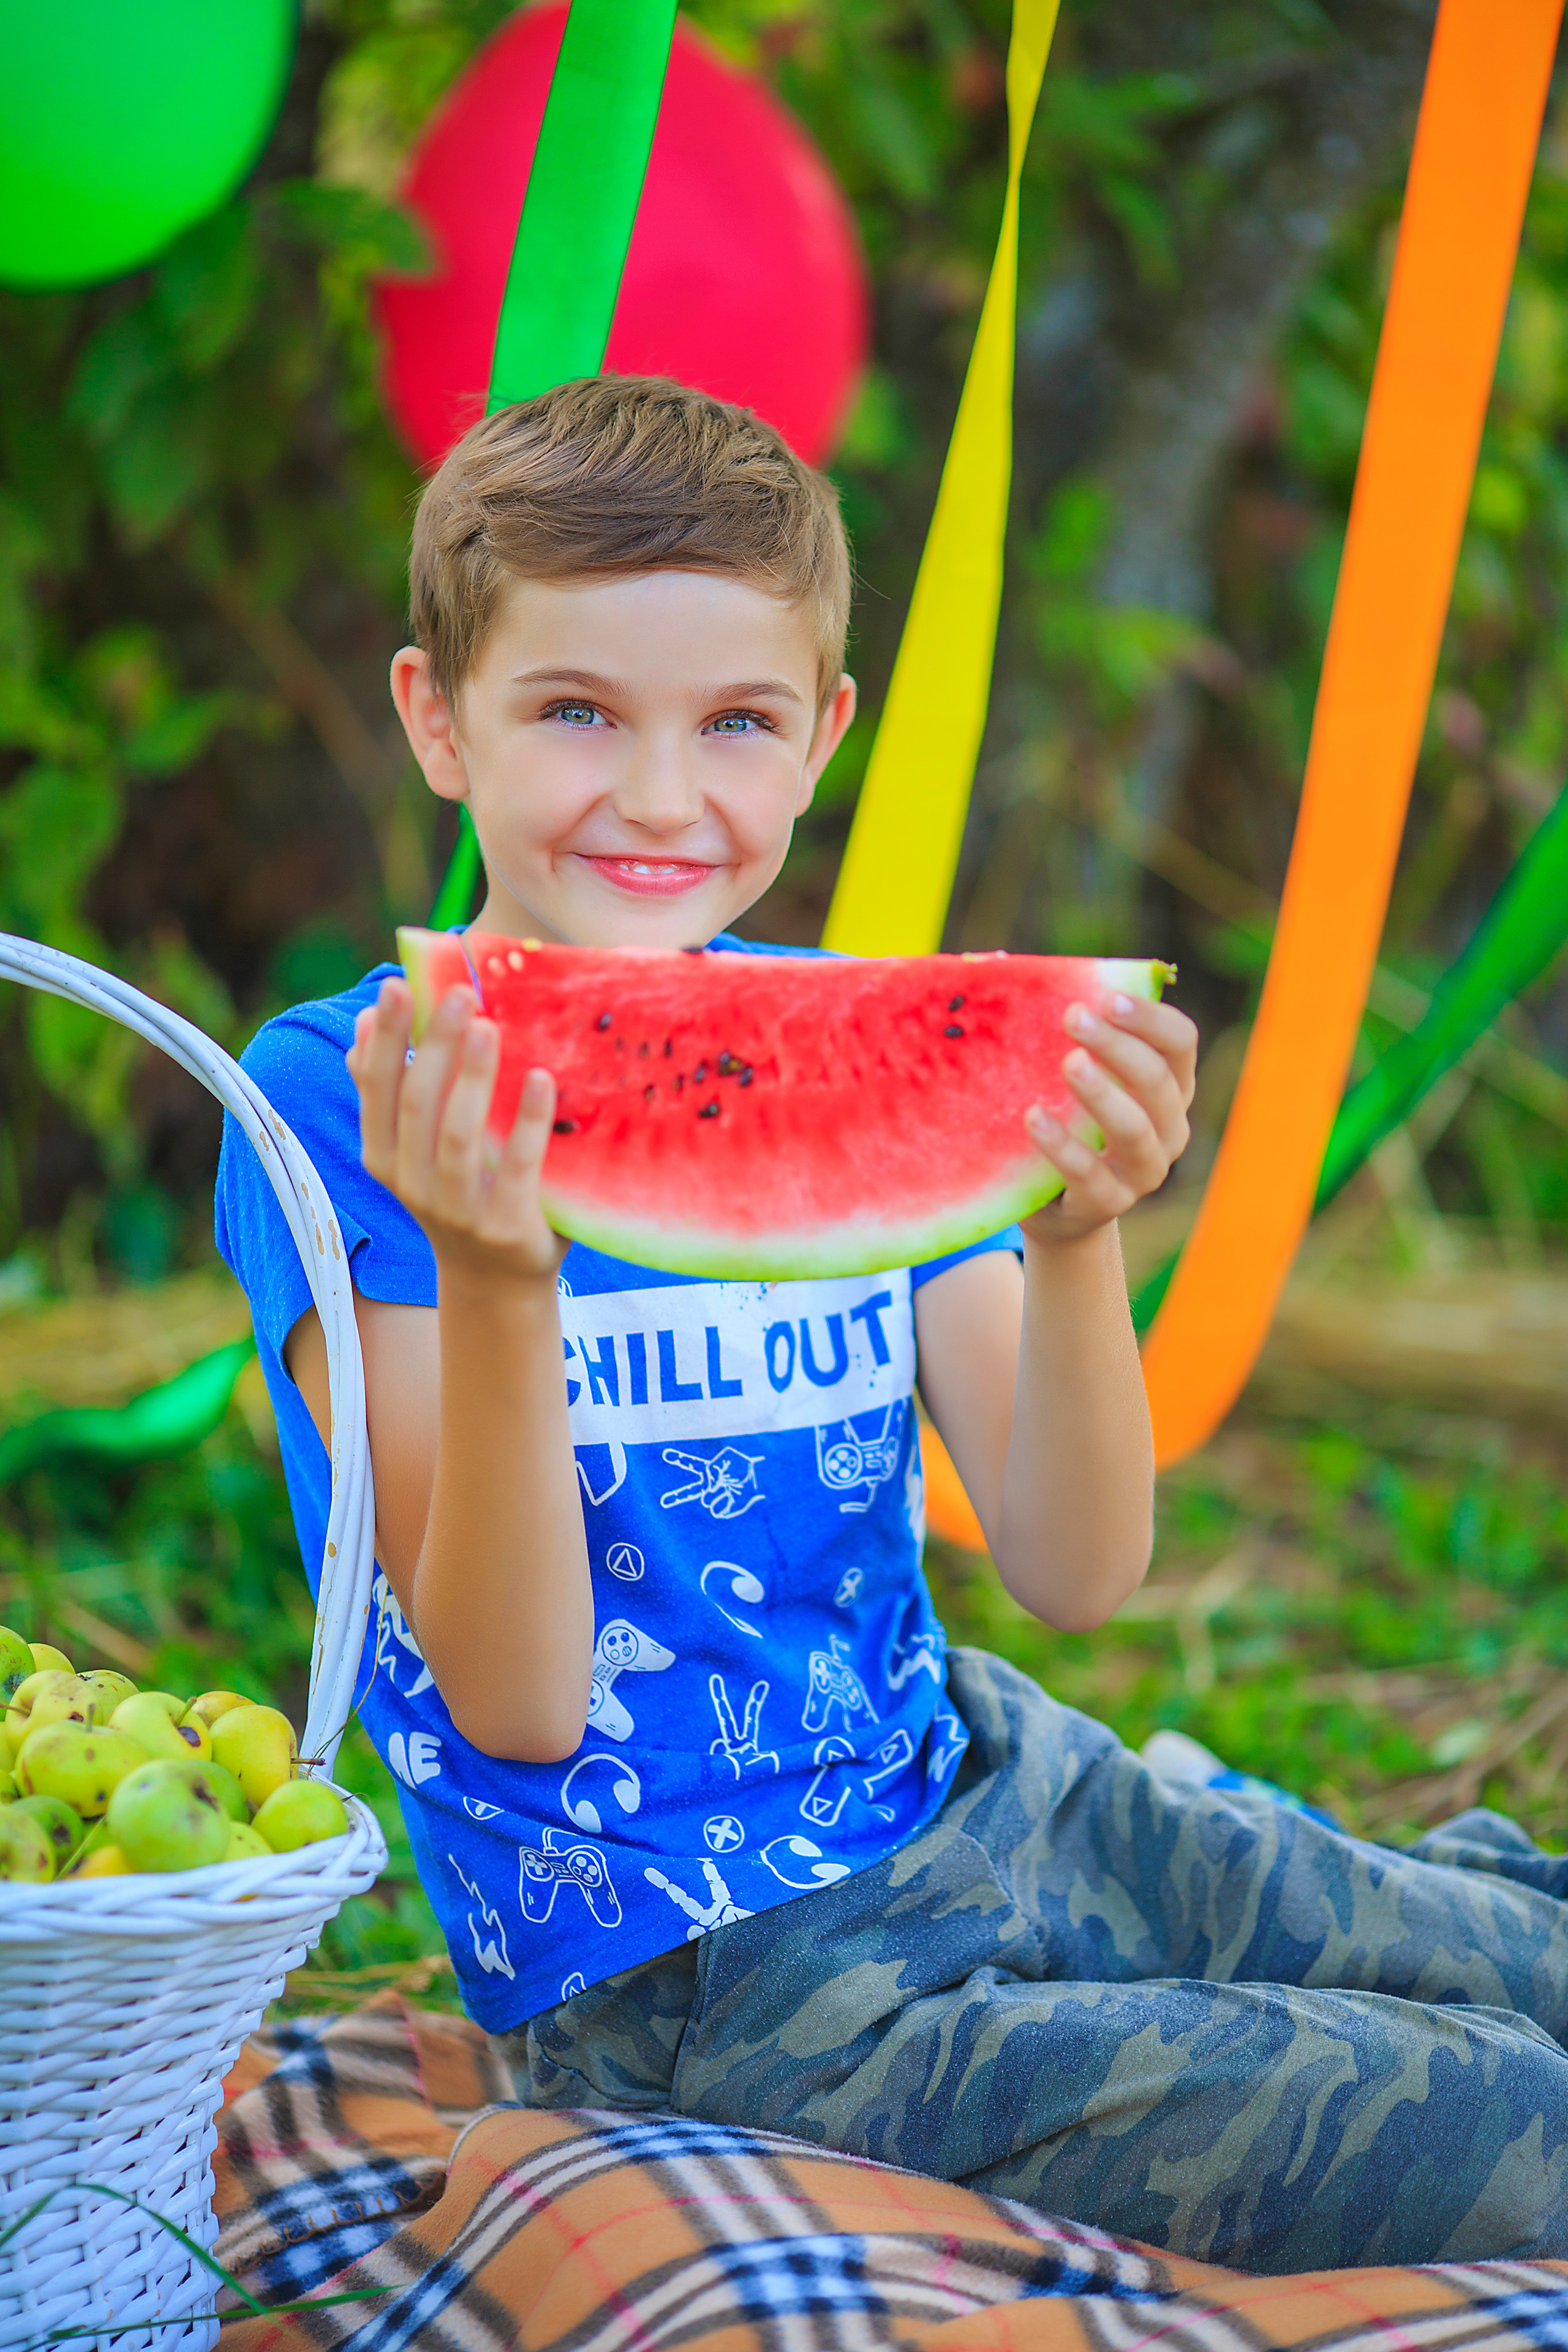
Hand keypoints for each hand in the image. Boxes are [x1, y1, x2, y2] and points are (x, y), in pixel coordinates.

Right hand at [347, 978, 566, 1284]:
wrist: (497, 1281)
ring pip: (456, 1136)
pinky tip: (541, 1078)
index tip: (397, 985)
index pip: (376, 1089)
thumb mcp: (416, 1149)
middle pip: (416, 1104)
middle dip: (433, 1045)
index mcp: (384, 1158)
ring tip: (488, 1026)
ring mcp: (457, 1210)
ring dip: (471, 1077)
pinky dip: (525, 1122)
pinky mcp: (504, 1228)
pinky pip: (516, 1168)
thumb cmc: (462, 1193)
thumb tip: (361, 1023)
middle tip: (459, 994)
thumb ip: (392, 1092)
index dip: (384, 1038)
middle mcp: (411, 1184)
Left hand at [1020, 991, 1196, 1245]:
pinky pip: (1091, 1175)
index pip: (1180, 1043)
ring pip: (1136, 1130)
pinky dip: (1064, 1146)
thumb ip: (1063, 1032)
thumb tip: (1005, 966)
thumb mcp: (1075, 1078)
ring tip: (1068, 1063)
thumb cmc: (1070, 1122)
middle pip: (1158, 1081)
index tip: (1106, 997)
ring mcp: (1144, 1171)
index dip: (1150, 1018)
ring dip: (1103, 1093)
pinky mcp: (1108, 1204)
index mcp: (1170, 1087)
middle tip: (1073, 1017)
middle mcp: (1169, 1128)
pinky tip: (1033, 1117)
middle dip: (1117, 1045)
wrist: (1059, 1208)